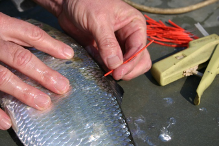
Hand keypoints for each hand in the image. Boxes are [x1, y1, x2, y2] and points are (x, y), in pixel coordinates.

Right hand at [0, 13, 72, 129]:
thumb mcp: (3, 26)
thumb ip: (23, 35)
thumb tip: (58, 48)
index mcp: (1, 26)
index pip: (30, 34)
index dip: (51, 44)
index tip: (68, 55)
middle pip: (20, 58)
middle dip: (42, 73)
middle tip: (61, 87)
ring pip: (2, 77)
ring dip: (23, 92)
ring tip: (43, 103)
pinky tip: (8, 121)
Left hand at [57, 0, 151, 79]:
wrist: (68, 4)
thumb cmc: (86, 3)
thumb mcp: (98, 20)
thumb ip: (107, 43)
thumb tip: (115, 64)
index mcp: (134, 25)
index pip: (139, 49)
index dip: (131, 63)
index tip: (118, 72)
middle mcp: (129, 37)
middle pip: (139, 60)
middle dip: (128, 70)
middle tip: (114, 74)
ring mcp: (118, 46)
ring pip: (127, 65)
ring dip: (118, 71)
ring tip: (105, 71)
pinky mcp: (106, 51)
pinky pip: (111, 65)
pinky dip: (106, 68)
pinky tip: (97, 64)